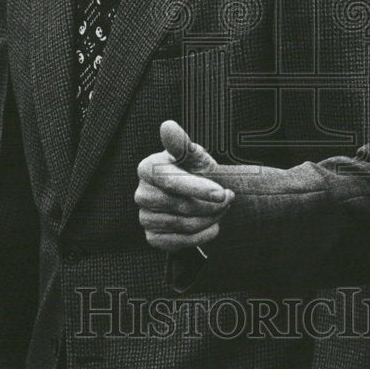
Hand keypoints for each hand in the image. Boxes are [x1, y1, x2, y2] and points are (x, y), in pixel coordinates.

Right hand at [135, 121, 233, 251]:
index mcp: (147, 168)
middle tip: (228, 198)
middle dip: (211, 204)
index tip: (221, 193)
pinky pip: (181, 242)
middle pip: (182, 206)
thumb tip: (168, 126)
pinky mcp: (153, 236)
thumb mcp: (194, 155)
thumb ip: (182, 144)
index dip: (198, 188)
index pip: (173, 181)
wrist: (199, 195)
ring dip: (211, 218)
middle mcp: (142, 194)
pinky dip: (202, 236)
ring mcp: (145, 217)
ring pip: (185, 225)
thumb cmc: (195, 170)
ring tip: (221, 209)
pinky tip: (212, 225)